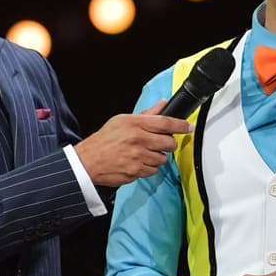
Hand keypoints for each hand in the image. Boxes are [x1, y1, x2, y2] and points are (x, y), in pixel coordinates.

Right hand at [73, 102, 190, 186]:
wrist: (87, 160)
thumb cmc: (104, 140)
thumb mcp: (122, 120)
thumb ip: (146, 114)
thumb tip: (162, 104)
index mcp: (135, 124)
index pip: (165, 122)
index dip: (181, 125)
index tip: (188, 127)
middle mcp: (138, 139)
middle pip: (169, 143)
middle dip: (168, 144)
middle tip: (161, 143)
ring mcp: (137, 157)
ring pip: (162, 159)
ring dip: (156, 157)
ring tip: (143, 153)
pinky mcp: (136, 171)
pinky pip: (152, 171)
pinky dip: (148, 168)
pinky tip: (138, 162)